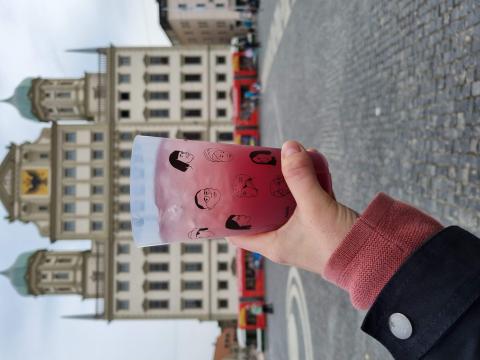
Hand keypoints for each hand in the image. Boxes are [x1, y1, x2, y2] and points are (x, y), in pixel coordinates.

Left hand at [227, 140, 358, 275]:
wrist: (377, 256)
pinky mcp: (319, 224)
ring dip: (288, 179)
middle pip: (261, 211)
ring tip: (290, 157)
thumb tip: (288, 147)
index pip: (237, 234)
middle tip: (257, 165)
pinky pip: (308, 199)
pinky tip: (314, 162)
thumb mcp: (314, 207)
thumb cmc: (339, 244)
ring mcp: (302, 232)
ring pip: (286, 202)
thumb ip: (299, 177)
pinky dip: (309, 182)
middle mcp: (284, 240)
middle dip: (261, 186)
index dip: (227, 214)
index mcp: (273, 244)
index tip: (224, 191)